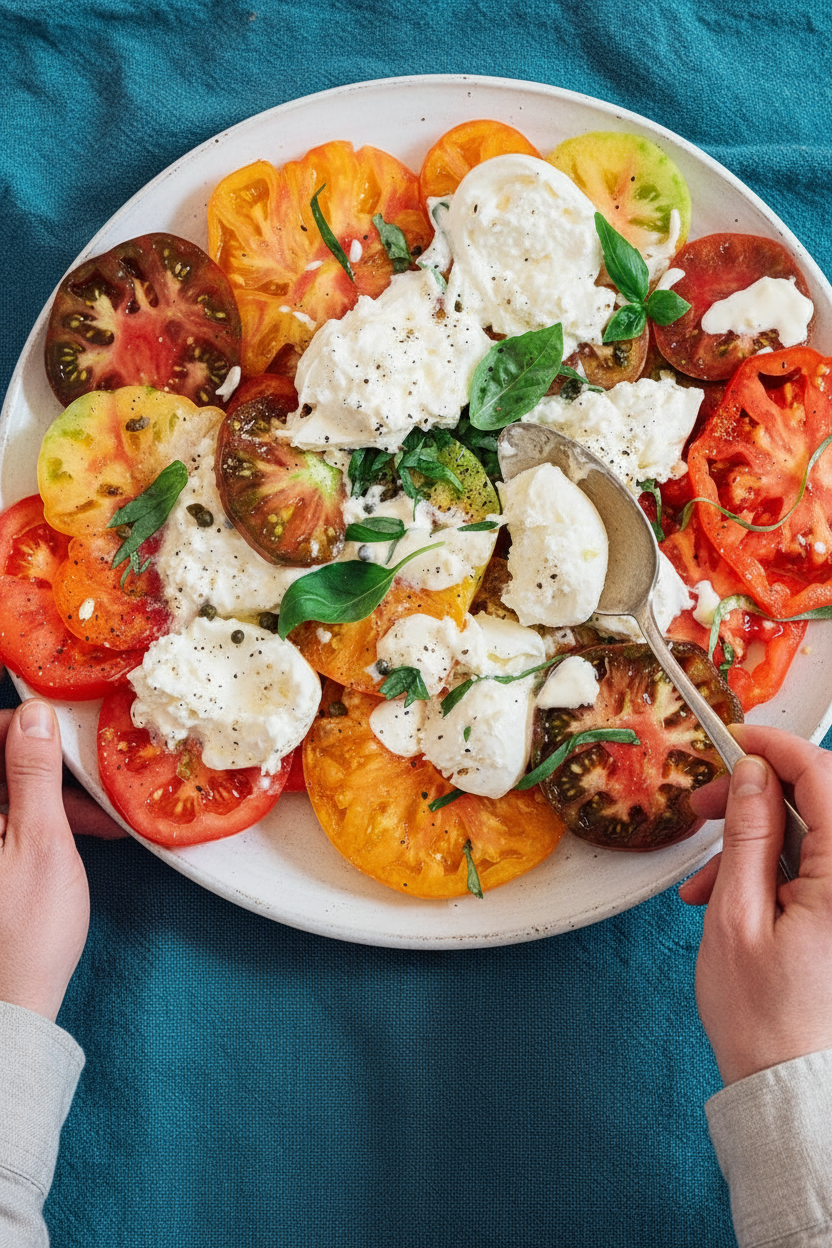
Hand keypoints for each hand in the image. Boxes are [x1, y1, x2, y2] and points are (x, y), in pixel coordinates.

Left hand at [0, 700, 90, 1020]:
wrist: (12, 1004)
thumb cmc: (26, 930)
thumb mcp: (42, 841)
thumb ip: (34, 773)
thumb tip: (34, 714)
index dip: (22, 726)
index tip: (63, 735)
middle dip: (43, 766)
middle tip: (88, 785)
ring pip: (5, 791)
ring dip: (48, 794)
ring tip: (95, 819)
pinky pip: (7, 819)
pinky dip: (39, 819)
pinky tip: (77, 833)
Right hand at [679, 723, 831, 1085]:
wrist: (793, 1094)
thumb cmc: (767, 1024)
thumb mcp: (737, 918)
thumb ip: (748, 835)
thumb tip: (751, 775)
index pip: (823, 776)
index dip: (775, 748)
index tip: (735, 741)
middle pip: (821, 802)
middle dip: (758, 794)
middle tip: (706, 806)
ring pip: (814, 837)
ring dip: (757, 841)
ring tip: (706, 878)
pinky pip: (817, 871)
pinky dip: (773, 871)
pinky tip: (729, 897)